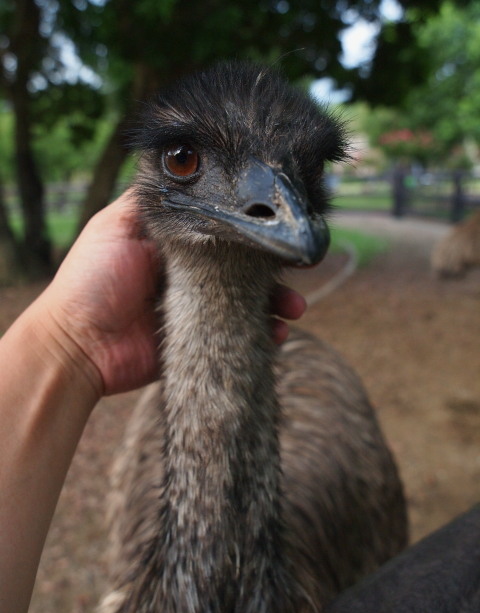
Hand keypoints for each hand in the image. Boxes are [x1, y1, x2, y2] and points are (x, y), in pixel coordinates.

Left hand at [38, 192, 305, 396]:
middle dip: (273, 270)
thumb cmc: (91, 278)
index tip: (278, 223)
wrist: (77, 343)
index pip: (223, 231)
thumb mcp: (117, 224)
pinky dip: (264, 335)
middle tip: (300, 268)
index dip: (252, 229)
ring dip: (277, 304)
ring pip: (249, 302)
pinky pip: (240, 336)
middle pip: (244, 268)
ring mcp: (198, 309)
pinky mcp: (201, 341)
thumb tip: (182, 166)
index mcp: (174, 245)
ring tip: (293, 308)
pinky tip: (278, 333)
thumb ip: (152, 201)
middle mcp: (190, 275)